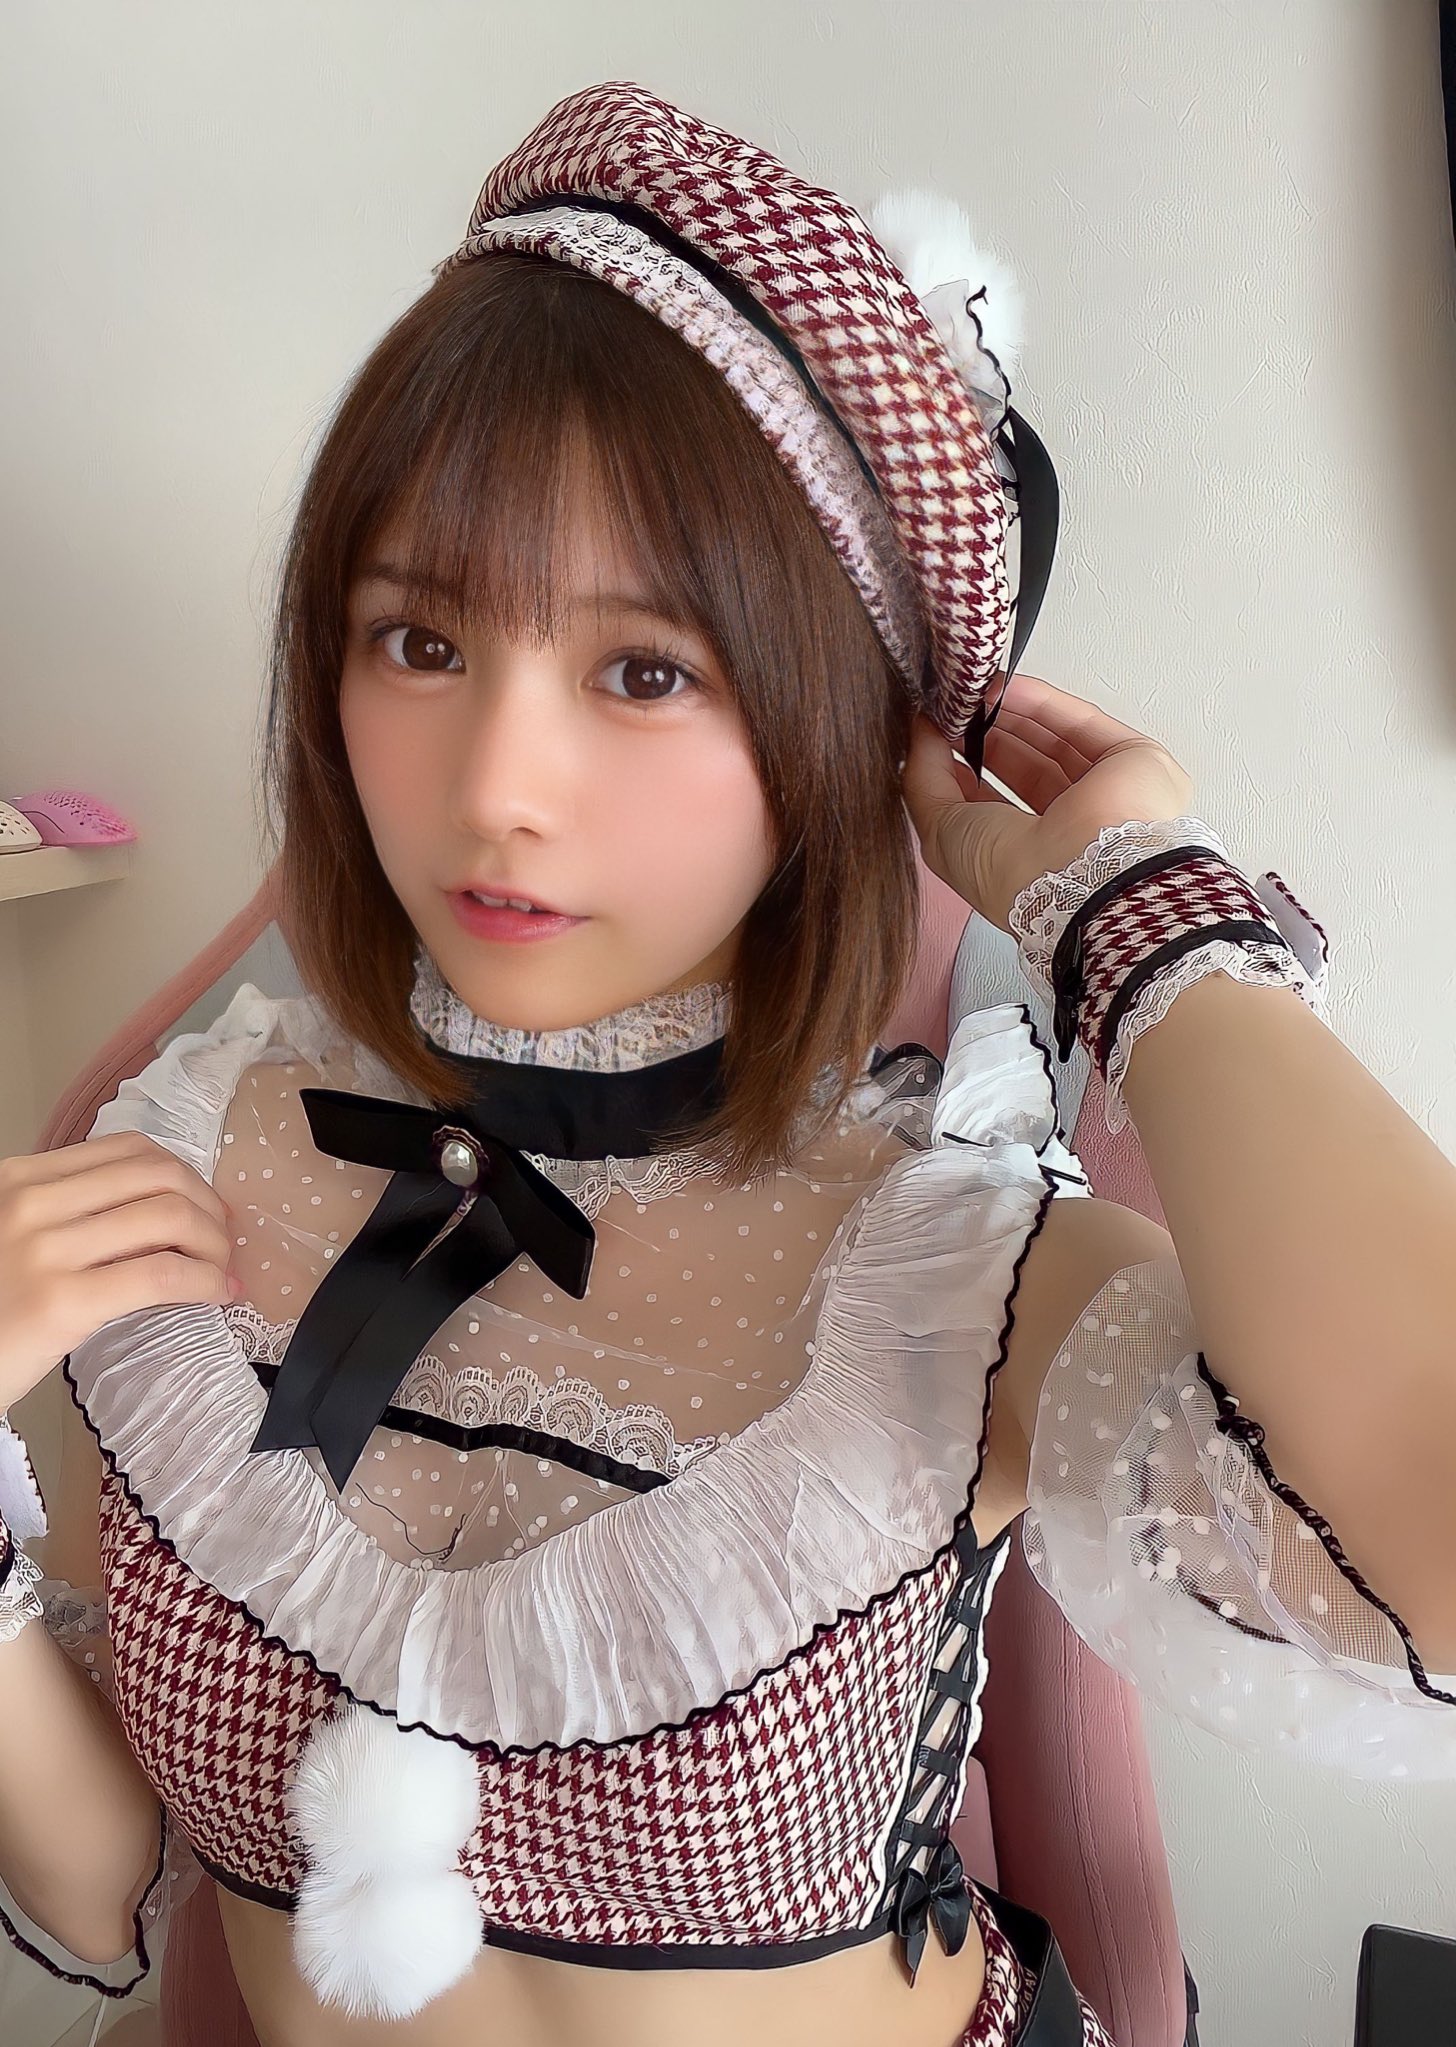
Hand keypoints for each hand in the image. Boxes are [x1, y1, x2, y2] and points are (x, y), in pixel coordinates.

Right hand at [0, 1131, 239, 1411]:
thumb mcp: (21, 1236)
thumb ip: (74, 1213)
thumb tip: (168, 1213)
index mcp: (20, 1178)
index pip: (128, 1150)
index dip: (184, 1174)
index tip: (203, 1206)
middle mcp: (30, 1202)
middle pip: (157, 1176)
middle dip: (207, 1206)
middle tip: (222, 1241)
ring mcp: (44, 1250)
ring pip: (169, 1218)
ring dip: (215, 1244)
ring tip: (222, 1271)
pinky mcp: (62, 1301)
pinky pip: (162, 1274)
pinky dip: (205, 1280)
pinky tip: (218, 1294)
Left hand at [901, 671, 1196, 933]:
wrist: (1082, 873)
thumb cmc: (1012, 872)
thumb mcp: (941, 831)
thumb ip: (923, 777)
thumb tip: (920, 731)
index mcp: (1020, 858)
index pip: (989, 802)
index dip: (960, 764)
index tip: (933, 729)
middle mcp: (1065, 829)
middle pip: (1023, 767)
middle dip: (985, 733)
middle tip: (954, 703)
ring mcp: (1103, 794)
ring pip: (1052, 742)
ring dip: (1011, 713)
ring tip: (974, 690)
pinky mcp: (1132, 761)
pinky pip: (1081, 724)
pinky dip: (1043, 704)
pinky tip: (1006, 688)